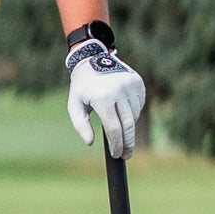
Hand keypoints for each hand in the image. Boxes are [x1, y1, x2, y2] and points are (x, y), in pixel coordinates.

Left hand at [66, 41, 145, 157]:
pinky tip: (124, 111)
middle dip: (128, 144)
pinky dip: (133, 112)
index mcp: (102, 97)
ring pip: (135, 116)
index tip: (117, 155)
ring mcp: (130, 84)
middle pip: (128, 125)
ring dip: (129, 127)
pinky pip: (139, 104)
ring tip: (120, 128)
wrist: (92, 58)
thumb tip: (90, 142)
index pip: (113, 129)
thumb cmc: (82, 87)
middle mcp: (118, 90)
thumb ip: (81, 126)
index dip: (116, 145)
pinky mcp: (138, 81)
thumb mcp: (75, 106)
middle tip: (126, 155)